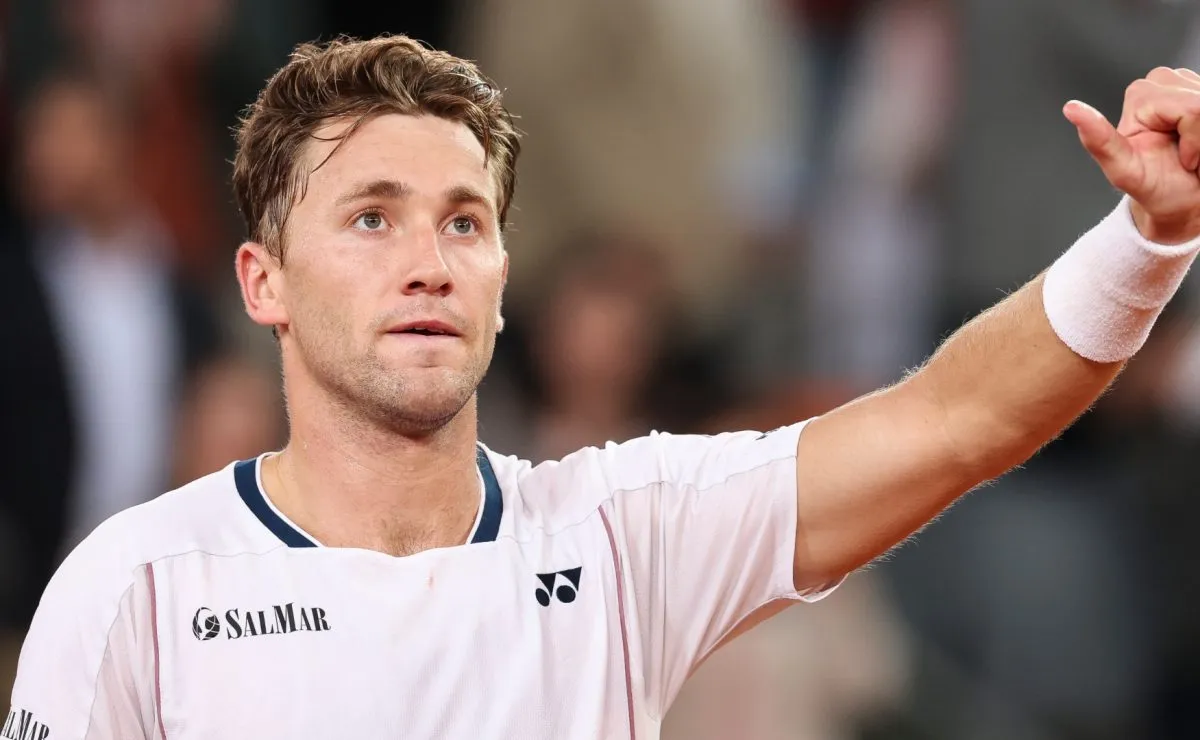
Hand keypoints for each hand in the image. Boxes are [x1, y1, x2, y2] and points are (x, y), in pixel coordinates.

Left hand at [1065, 67, 1199, 243]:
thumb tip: (1071, 108)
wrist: (1184, 200)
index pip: (1192, 110)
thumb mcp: (1125, 171)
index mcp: (1141, 95)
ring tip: (1198, 152)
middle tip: (1191, 157)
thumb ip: (1099, 141)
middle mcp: (1164, 81)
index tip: (1182, 160)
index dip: (1195, 140)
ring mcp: (1189, 82)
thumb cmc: (1157, 188)